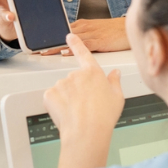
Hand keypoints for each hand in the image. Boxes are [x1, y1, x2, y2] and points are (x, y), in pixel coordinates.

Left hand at [41, 18, 129, 55]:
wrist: (131, 28)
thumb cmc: (116, 33)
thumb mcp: (97, 34)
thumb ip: (86, 41)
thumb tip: (75, 48)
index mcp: (83, 26)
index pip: (63, 32)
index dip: (51, 38)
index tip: (39, 45)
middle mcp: (85, 28)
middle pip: (63, 36)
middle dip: (49, 44)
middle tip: (36, 50)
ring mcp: (92, 34)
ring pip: (70, 40)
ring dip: (56, 47)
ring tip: (44, 53)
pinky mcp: (100, 41)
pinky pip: (84, 45)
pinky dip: (74, 49)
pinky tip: (65, 53)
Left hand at [43, 33, 124, 167]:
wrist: (87, 132)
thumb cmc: (104, 116)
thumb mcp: (117, 97)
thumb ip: (114, 82)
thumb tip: (115, 73)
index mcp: (93, 73)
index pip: (83, 53)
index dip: (76, 44)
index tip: (70, 35)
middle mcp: (76, 74)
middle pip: (74, 80)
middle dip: (77, 91)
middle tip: (86, 106)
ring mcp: (61, 83)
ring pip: (63, 90)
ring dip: (68, 99)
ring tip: (78, 112)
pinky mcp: (50, 94)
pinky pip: (53, 98)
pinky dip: (58, 105)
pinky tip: (67, 113)